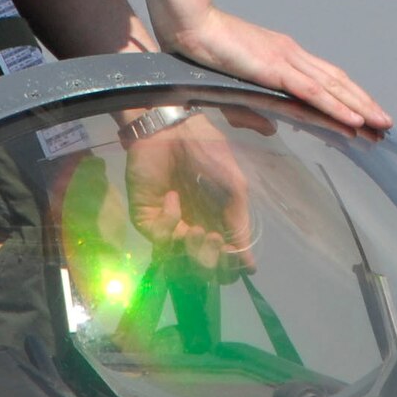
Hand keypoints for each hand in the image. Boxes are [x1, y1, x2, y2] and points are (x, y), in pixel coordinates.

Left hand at [125, 115, 255, 278]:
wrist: (171, 129)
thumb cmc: (206, 152)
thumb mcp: (234, 187)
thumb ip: (240, 225)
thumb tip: (250, 266)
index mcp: (216, 223)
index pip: (222, 261)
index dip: (227, 266)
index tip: (231, 255)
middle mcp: (193, 228)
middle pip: (200, 267)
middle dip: (209, 260)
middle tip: (213, 239)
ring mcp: (168, 225)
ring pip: (178, 258)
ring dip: (191, 246)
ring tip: (196, 228)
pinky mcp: (146, 219)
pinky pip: (158, 236)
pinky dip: (169, 221)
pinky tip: (172, 199)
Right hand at [161, 7, 390, 133]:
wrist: (190, 23)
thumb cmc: (202, 53)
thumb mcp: (231, 90)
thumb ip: (252, 112)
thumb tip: (273, 130)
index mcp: (283, 56)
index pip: (325, 78)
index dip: (348, 96)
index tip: (366, 112)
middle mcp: (292, 55)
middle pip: (338, 82)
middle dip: (364, 104)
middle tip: (385, 124)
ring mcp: (287, 60)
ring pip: (333, 87)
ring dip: (360, 107)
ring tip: (381, 124)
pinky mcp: (276, 69)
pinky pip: (313, 92)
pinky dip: (336, 106)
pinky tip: (354, 119)